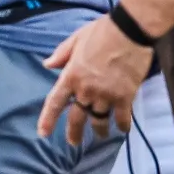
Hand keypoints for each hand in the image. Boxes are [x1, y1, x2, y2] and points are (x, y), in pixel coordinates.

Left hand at [37, 16, 152, 146]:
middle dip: (74, 133)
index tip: (43, 133)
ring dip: (99, 131)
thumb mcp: (76, 39)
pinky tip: (122, 129)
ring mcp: (105, 95)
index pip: (56, 102)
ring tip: (101, 136)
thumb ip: (61, 54)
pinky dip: (122, 125)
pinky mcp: (125, 96)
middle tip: (74, 143)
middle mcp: (86, 90)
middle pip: (77, 117)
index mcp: (71, 76)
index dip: (48, 119)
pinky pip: (122, 117)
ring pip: (99, 120)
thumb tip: (47, 65)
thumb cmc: (102, 31)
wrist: (129, 30)